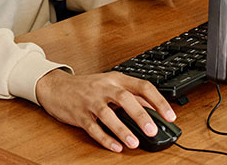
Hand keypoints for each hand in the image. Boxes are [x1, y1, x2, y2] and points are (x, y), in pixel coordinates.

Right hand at [35, 69, 175, 151]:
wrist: (56, 86)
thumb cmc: (86, 87)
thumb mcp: (109, 85)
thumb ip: (132, 95)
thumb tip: (155, 108)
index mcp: (115, 79)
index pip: (141, 86)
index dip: (158, 100)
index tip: (170, 116)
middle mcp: (103, 88)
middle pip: (124, 98)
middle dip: (139, 114)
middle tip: (152, 130)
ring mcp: (90, 101)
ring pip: (107, 113)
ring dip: (121, 129)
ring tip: (134, 143)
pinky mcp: (79, 114)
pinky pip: (92, 127)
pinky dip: (104, 138)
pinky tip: (115, 147)